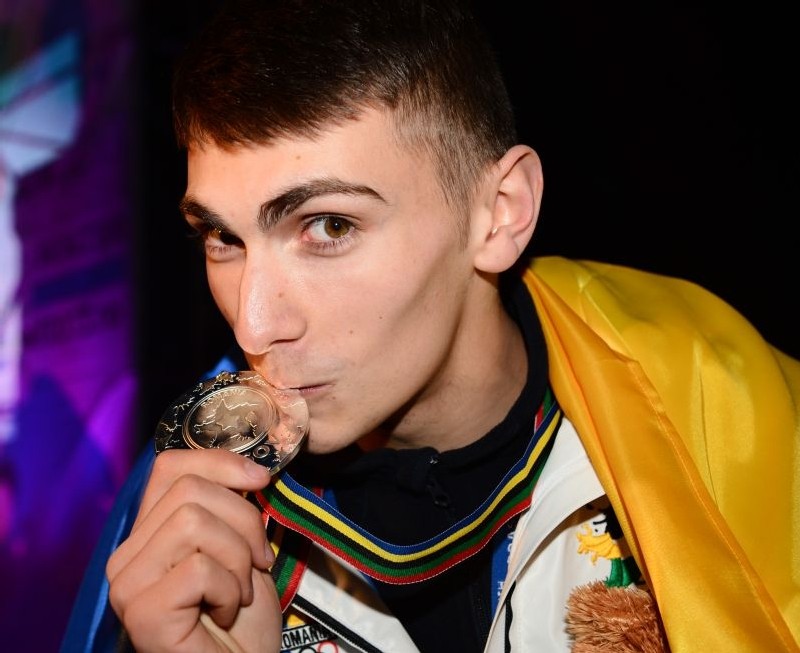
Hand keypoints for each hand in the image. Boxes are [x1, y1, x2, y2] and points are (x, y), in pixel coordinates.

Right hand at [106, 448, 281, 651]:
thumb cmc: (242, 617)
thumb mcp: (241, 547)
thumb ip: (229, 508)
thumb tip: (249, 469)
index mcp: (148, 533)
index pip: (170, 466)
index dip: (220, 462)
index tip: (260, 479)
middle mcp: (127, 555)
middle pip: (189, 491)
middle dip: (243, 521)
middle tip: (256, 563)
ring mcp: (128, 583)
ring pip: (192, 522)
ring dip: (238, 557)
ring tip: (237, 591)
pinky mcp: (141, 611)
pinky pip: (199, 568)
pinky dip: (229, 589)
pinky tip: (225, 612)